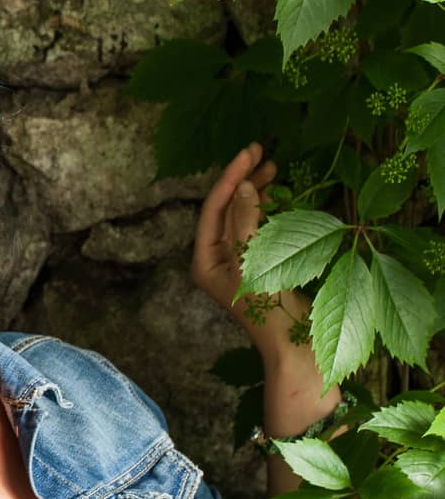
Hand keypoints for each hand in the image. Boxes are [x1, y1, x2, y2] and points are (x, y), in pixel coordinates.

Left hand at [190, 141, 306, 350]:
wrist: (294, 347)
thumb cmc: (269, 309)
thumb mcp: (254, 261)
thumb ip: (246, 222)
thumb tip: (242, 185)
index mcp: (204, 261)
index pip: (213, 209)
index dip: (231, 178)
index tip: (251, 151)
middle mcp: (216, 260)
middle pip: (225, 209)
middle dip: (243, 180)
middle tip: (263, 151)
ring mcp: (237, 262)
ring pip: (242, 216)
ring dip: (256, 191)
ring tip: (274, 169)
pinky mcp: (259, 264)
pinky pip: (258, 228)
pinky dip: (267, 209)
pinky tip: (279, 196)